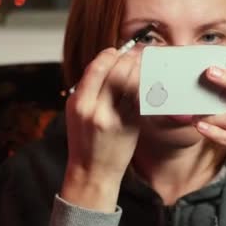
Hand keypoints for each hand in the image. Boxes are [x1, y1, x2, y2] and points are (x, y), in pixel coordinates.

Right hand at [60, 48, 140, 212]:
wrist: (92, 172)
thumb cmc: (85, 141)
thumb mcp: (77, 113)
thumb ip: (89, 89)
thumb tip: (108, 64)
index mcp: (78, 102)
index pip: (97, 66)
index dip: (110, 55)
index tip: (118, 52)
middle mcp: (95, 109)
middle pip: (117, 70)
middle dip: (129, 60)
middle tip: (136, 58)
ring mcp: (114, 118)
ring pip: (133, 82)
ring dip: (141, 71)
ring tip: (143, 68)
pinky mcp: (131, 126)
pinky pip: (142, 99)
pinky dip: (147, 88)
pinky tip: (148, 85)